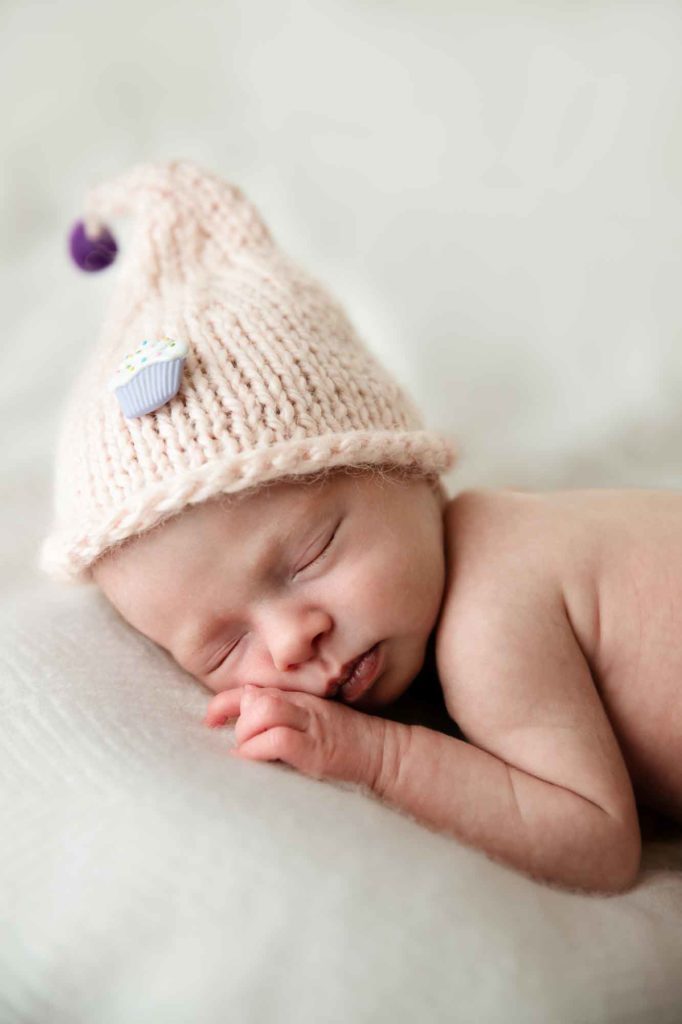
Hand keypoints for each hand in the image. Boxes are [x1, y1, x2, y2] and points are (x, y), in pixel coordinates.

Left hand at [204, 684, 388, 787]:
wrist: (386, 754)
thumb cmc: (347, 743)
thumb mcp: (313, 721)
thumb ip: (283, 715)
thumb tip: (244, 717)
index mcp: (300, 698)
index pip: (255, 689)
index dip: (225, 702)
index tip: (210, 719)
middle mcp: (303, 705)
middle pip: (255, 697)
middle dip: (234, 719)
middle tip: (233, 740)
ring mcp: (311, 726)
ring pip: (262, 713)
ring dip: (246, 734)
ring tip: (249, 752)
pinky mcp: (316, 750)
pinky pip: (277, 740)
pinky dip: (257, 750)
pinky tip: (255, 760)